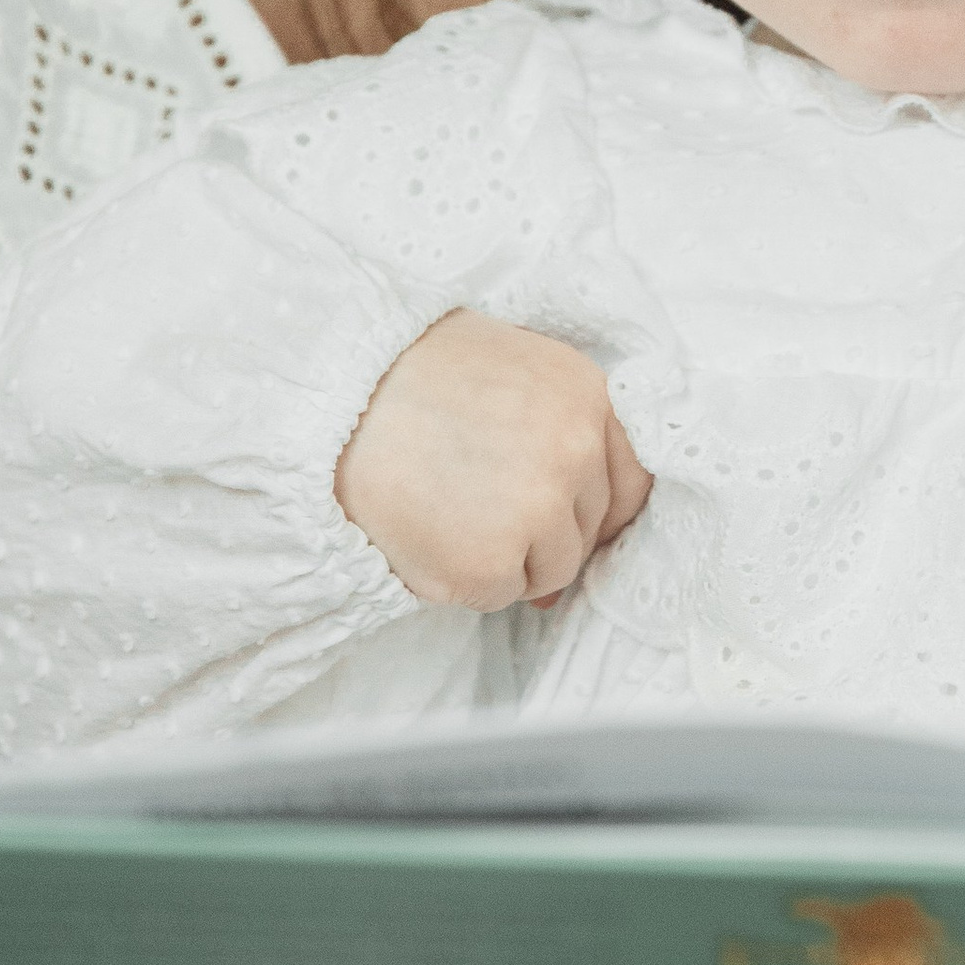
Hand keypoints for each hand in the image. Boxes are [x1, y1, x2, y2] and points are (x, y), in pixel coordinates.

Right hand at [339, 310, 649, 609]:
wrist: (333, 393)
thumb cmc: (412, 375)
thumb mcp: (513, 370)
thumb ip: (558, 429)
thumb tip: (576, 526)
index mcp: (589, 398)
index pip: (631, 485)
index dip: (595, 511)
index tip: (562, 518)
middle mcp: (576, 454)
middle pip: (587, 532)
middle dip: (543, 533)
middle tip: (475, 500)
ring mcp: (538, 513)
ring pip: (550, 571)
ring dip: (507, 558)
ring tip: (445, 507)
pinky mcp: (491, 564)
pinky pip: (499, 594)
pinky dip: (466, 578)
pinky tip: (427, 529)